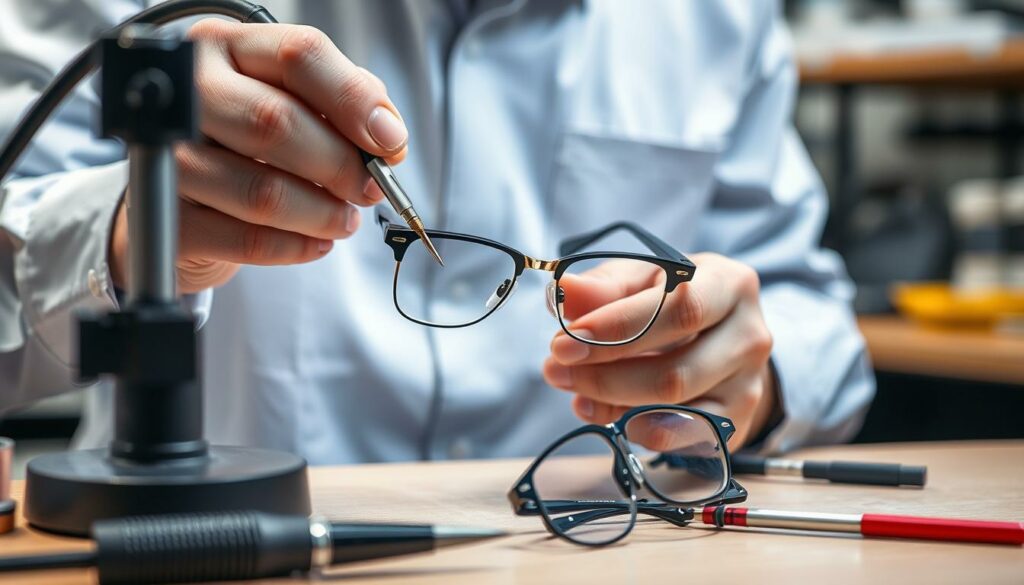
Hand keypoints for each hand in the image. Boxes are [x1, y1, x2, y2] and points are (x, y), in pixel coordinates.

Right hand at [110, 21, 406, 292]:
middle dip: (340, 165)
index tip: (389, 140)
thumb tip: (387, 136)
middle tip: (369, 189)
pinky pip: (245, 239)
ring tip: (344, 220)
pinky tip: (316, 243)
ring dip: (321, 213)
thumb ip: (345, 105)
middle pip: (275, 123)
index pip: (297, 56)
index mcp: (226, 47)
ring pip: (262, 191)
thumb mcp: (297, 104)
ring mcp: (168, 155)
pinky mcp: (168, 216)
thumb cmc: (248, 140)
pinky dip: (295, 246)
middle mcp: (187, 91)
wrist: (184, 193)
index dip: (353, 100)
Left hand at [542, 253, 777, 448]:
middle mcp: (750, 336)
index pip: (679, 309)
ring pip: (674, 408)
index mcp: (730, 285)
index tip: (567, 341)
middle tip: (557, 367)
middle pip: (675, 370)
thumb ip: (603, 287)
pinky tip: (601, 411)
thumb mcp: (641, 280)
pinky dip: (633, 427)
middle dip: (605, 373)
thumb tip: (563, 292)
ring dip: (612, 401)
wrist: (720, 334)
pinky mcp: (735, 423)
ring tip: (573, 388)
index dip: (618, 328)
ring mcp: (748, 386)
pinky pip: (679, 437)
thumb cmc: (673, 299)